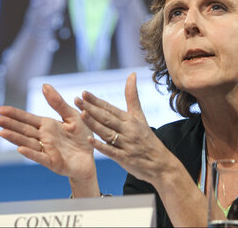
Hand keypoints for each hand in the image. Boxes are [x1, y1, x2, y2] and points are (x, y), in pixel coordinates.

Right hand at [0, 84, 95, 182]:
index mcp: (48, 126)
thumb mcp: (72, 115)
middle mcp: (44, 138)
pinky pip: (41, 157)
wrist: (92, 156)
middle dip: (10, 124)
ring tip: (2, 132)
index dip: (15, 114)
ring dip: (15, 138)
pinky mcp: (53, 162)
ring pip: (28, 143)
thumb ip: (57, 102)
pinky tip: (20, 149)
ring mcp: (47, 150)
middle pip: (24, 130)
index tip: (1, 109)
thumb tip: (44, 85)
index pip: (28, 119)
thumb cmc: (82, 136)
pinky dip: (30, 153)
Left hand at [75, 73, 173, 187]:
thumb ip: (132, 96)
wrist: (160, 163)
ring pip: (107, 132)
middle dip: (90, 108)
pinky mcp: (125, 158)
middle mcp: (128, 129)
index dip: (96, 100)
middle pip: (106, 118)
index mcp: (130, 119)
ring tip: (81, 114)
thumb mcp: (140, 115)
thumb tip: (132, 74)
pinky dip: (101, 145)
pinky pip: (111, 151)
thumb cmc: (147, 137)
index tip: (84, 93)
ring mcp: (126, 144)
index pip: (110, 108)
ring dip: (94, 123)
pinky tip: (90, 140)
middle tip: (77, 100)